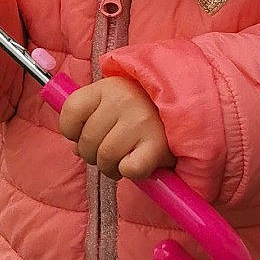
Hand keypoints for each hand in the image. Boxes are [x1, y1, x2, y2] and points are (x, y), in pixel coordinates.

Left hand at [56, 75, 173, 180]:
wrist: (188, 108)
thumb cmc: (145, 110)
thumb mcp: (115, 102)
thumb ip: (91, 120)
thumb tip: (76, 149)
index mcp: (107, 87)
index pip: (71, 110)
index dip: (72, 130)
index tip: (85, 134)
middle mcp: (122, 100)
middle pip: (87, 142)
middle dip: (93, 156)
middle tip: (110, 154)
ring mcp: (140, 121)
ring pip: (106, 158)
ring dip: (111, 169)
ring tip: (123, 162)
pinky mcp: (157, 144)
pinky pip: (129, 169)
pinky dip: (130, 172)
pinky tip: (138, 163)